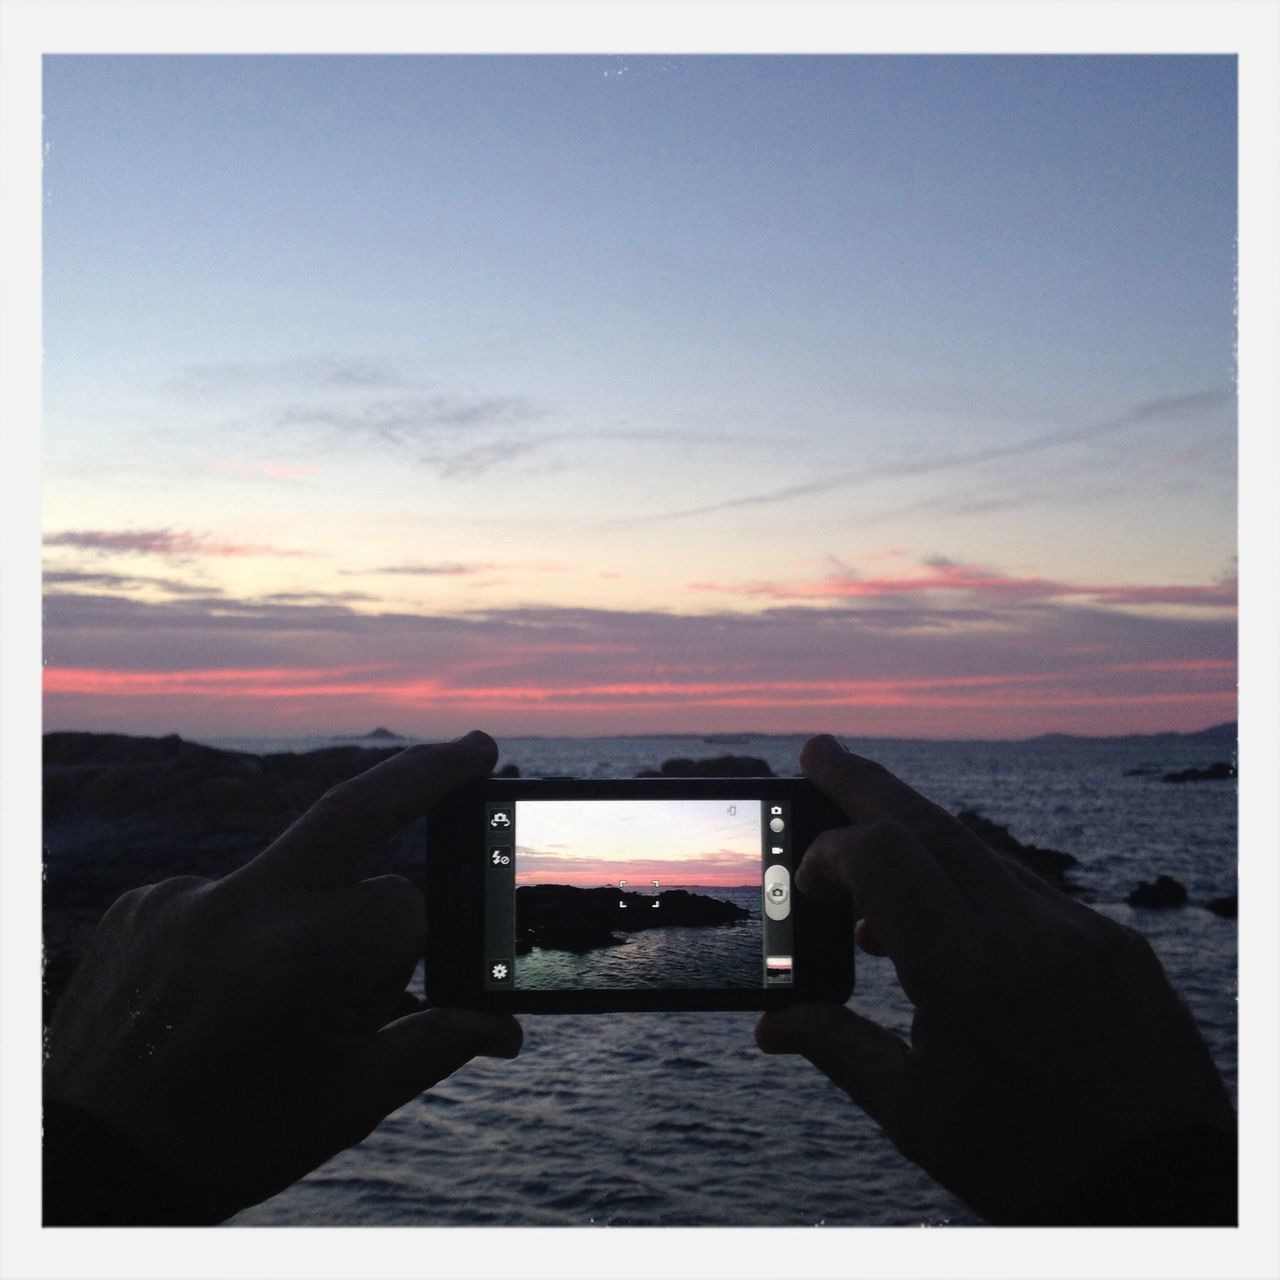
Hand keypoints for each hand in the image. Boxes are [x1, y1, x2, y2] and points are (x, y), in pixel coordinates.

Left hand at [43, 731, 520, 1222]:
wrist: (84, 1168)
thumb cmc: (226, 1141)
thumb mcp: (344, 1105)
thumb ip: (433, 1045)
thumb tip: (504, 1027)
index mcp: (298, 956)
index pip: (402, 908)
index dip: (404, 957)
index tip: (376, 1002)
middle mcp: (236, 905)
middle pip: (353, 806)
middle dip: (425, 772)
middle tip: (479, 748)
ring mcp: (181, 896)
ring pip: (292, 873)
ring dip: (311, 913)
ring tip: (272, 998)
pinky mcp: (143, 902)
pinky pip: (228, 894)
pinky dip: (249, 930)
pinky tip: (227, 986)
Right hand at [756, 735, 1234, 1223]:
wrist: (1166, 1197)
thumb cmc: (1030, 1165)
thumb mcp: (916, 1113)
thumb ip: (836, 1046)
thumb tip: (770, 1024)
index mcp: (967, 975)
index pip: (881, 858)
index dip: (829, 854)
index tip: (805, 881)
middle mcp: (1027, 932)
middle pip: (929, 822)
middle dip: (864, 782)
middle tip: (819, 750)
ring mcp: (1080, 929)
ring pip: (980, 849)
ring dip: (918, 836)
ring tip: (872, 859)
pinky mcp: (1115, 940)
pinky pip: (1028, 886)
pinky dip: (972, 882)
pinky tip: (947, 921)